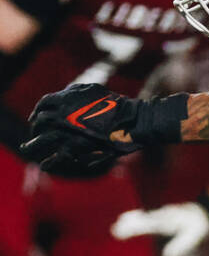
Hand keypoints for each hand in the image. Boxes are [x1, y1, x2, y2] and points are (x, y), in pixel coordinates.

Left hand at [22, 85, 138, 175]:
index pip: (42, 105)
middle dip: (35, 130)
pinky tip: (45, 165)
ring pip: (42, 141)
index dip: (36, 113)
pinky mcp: (78, 148)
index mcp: (66, 99)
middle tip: (35, 136)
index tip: (35, 119)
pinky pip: (57, 157)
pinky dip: (49, 162)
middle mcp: (62, 115)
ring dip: (33, 146)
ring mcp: (69, 132)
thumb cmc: (116, 105)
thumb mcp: (93, 90)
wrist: (133, 120)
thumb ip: (75, 92)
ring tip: (27, 150)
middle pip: (39, 123)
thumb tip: (64, 94)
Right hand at [112, 201, 208, 255]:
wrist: (203, 211)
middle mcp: (163, 216)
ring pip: (143, 217)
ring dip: (130, 220)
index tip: (125, 231)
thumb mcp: (194, 236)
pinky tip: (126, 218)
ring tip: (118, 223)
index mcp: (169, 222)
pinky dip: (136, 217)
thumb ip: (181, 246)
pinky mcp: (161, 216)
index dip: (137, 229)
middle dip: (130, 225)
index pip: (149, 226)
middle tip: (115, 229)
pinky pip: (146, 216)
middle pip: (143, 220)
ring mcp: (161, 215)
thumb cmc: (198, 225)